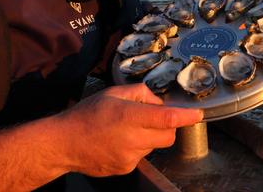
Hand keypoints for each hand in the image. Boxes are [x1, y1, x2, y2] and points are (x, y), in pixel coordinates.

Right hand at [58, 83, 202, 176]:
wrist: (65, 143)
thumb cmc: (88, 114)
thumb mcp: (113, 92)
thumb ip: (140, 93)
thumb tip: (159, 102)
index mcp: (129, 116)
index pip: (166, 119)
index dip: (185, 117)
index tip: (197, 115)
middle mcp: (132, 139)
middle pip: (168, 136)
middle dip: (167, 126)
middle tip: (150, 118)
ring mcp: (130, 157)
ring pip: (155, 145)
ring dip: (150, 136)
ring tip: (127, 129)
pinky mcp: (126, 168)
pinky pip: (143, 156)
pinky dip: (138, 147)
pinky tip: (120, 141)